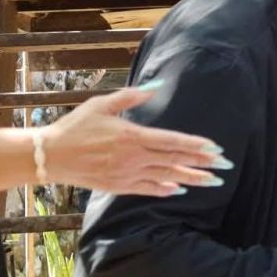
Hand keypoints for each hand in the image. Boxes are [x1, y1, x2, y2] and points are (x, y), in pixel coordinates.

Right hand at [45, 86, 226, 195]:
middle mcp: (134, 156)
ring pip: (167, 177)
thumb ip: (132, 96)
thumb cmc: (76, 126)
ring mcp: (127, 174)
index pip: (173, 141)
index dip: (197, 145)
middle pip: (176, 160)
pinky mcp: (119, 186)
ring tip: (213, 181)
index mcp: (133, 135)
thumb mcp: (102, 104)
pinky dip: (165, 189)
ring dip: (192, 179)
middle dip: (204, 163)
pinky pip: (148, 189)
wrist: (50, 155)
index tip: (216, 148)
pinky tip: (179, 189)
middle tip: (226, 165)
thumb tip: (156, 86)